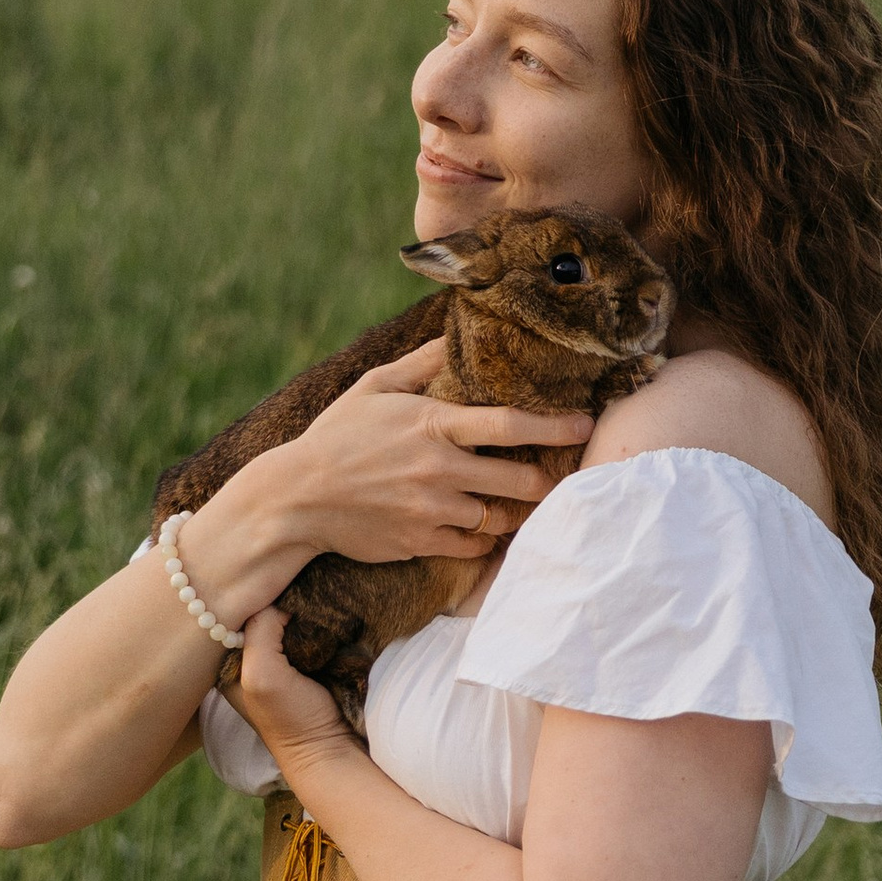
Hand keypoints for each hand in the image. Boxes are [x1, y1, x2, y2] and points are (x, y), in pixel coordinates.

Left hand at [228, 605, 354, 788]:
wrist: (331, 748)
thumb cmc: (291, 719)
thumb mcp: (262, 675)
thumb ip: (260, 632)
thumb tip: (281, 603)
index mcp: (227, 665)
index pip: (235, 613)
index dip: (255, 600)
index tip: (274, 595)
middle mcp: (248, 661)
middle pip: (258, 613)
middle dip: (275, 603)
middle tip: (296, 600)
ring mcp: (278, 661)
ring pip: (283, 618)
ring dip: (298, 611)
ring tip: (310, 608)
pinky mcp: (305, 661)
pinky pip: (304, 629)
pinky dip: (313, 621)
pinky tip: (320, 620)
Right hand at [280, 341, 592, 562]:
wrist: (295, 498)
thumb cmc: (336, 436)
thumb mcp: (374, 387)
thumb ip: (422, 363)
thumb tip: (455, 335)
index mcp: (432, 424)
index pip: (509, 425)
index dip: (554, 426)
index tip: (586, 424)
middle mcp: (438, 469)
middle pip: (519, 479)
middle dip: (546, 479)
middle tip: (558, 475)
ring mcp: (431, 510)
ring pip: (499, 516)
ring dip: (513, 511)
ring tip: (520, 502)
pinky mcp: (421, 542)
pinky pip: (473, 546)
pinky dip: (484, 538)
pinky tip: (482, 525)